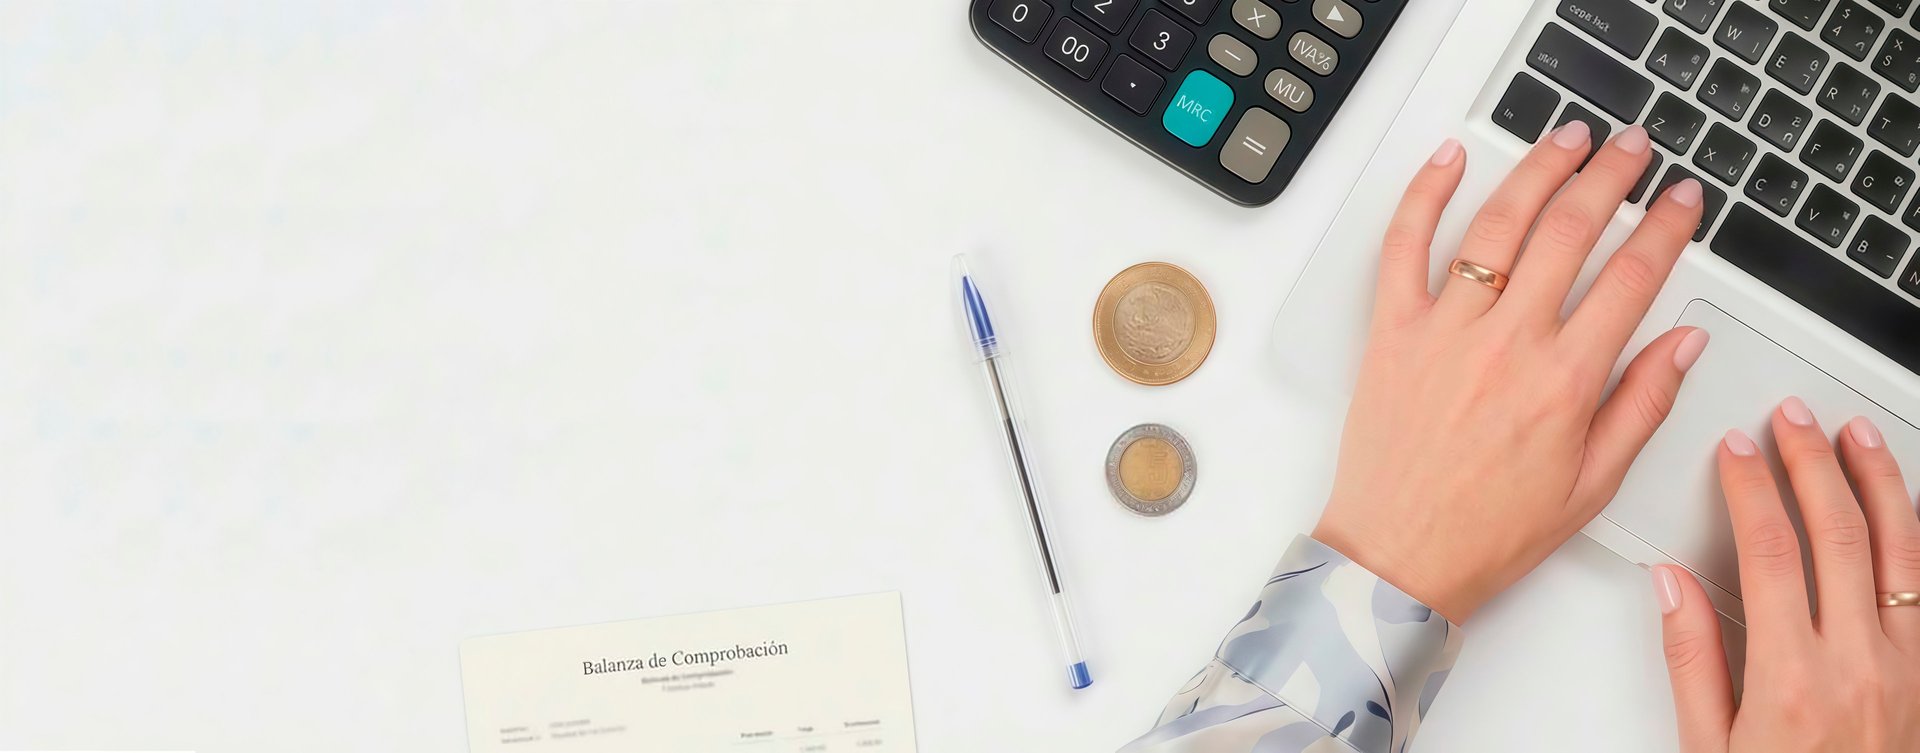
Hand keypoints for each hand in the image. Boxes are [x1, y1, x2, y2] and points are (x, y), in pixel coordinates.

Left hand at [1312, 122, 1708, 622]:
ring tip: (1567, 139)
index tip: (1681, 200)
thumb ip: (1643, 403)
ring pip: (1497, 224)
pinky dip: (1423, 195)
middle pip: (1569, 231)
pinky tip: (1449, 159)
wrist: (1399, 559)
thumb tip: (1685, 340)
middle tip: (1632, 149)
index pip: (1633, 278)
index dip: (1666, 228)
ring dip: (1537, 170)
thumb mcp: (1592, 483)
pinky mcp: (1391, 332)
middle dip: (1610, 178)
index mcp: (1564, 381)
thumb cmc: (1489, 531)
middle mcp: (1506, 344)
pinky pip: (1402, 247)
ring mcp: (1444, 332)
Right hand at [1655, 404, 1919, 752]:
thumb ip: (1693, 660)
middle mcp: (1860, 665)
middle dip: (1812, 461)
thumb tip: (1670, 587)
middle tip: (1791, 420)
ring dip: (1878, 482)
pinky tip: (1906, 509)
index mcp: (1793, 678)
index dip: (1752, 486)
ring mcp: (1909, 671)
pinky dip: (1919, 537)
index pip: (1771, 548)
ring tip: (1856, 437)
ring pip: (1903, 549)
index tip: (1738, 451)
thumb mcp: (1709, 748)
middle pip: (1839, 532)